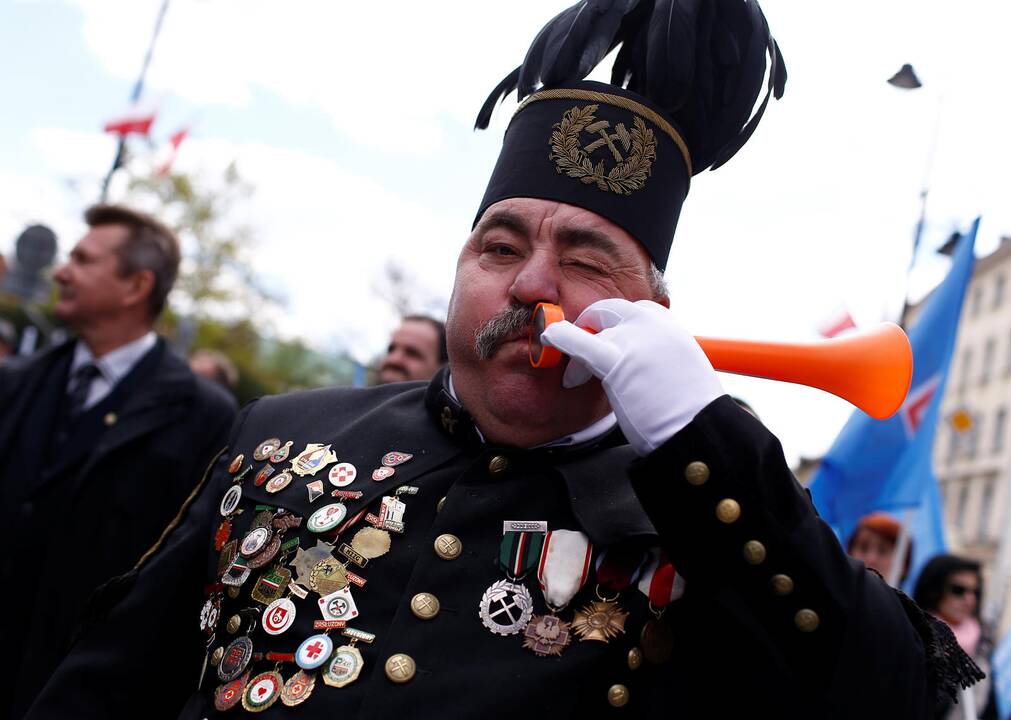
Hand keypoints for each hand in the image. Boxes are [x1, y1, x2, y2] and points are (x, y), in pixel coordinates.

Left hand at [540, 298, 722, 455]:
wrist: (696, 431)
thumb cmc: (687, 411)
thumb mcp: (678, 369)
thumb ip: (655, 354)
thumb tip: (634, 360)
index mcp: (669, 326)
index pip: (631, 312)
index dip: (611, 327)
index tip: (602, 343)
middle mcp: (653, 325)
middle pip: (607, 311)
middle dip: (589, 328)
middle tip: (579, 355)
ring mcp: (635, 339)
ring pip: (592, 332)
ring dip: (577, 353)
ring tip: (573, 377)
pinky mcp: (617, 361)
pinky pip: (580, 343)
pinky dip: (561, 338)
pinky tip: (549, 338)